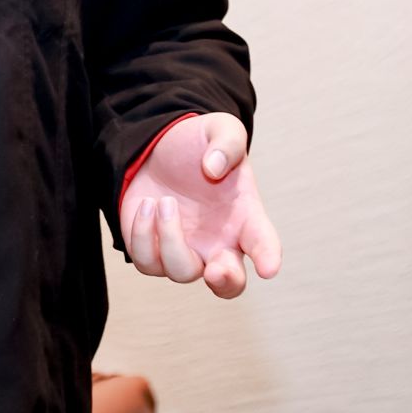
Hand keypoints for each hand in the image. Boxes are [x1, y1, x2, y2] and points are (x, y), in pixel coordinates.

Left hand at [121, 112, 280, 298]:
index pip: (263, 242)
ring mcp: (186, 250)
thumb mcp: (220, 129)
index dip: (268, 256)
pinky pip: (147, 262)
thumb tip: (213, 168)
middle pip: (229, 283)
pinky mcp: (153, 251)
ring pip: (182, 272)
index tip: (268, 267)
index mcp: (244, 216)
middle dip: (225, 282)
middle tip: (216, 272)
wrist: (156, 147)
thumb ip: (227, 143)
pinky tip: (146, 204)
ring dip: (170, 238)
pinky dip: (143, 235)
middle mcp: (218, 242)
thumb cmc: (198, 144)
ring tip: (165, 201)